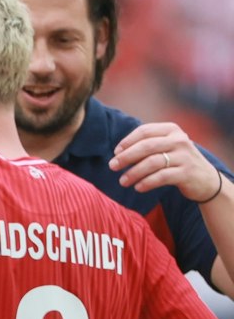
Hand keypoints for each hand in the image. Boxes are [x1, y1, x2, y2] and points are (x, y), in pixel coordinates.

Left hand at [110, 122, 227, 200]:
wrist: (205, 178)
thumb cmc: (177, 161)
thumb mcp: (166, 147)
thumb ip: (147, 145)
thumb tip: (118, 153)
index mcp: (172, 130)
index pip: (145, 131)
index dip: (127, 141)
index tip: (115, 152)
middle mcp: (179, 140)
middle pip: (146, 146)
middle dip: (126, 157)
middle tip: (112, 167)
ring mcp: (184, 156)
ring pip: (152, 162)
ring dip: (133, 173)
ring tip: (123, 181)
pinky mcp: (186, 173)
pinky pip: (161, 177)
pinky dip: (146, 182)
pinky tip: (138, 187)